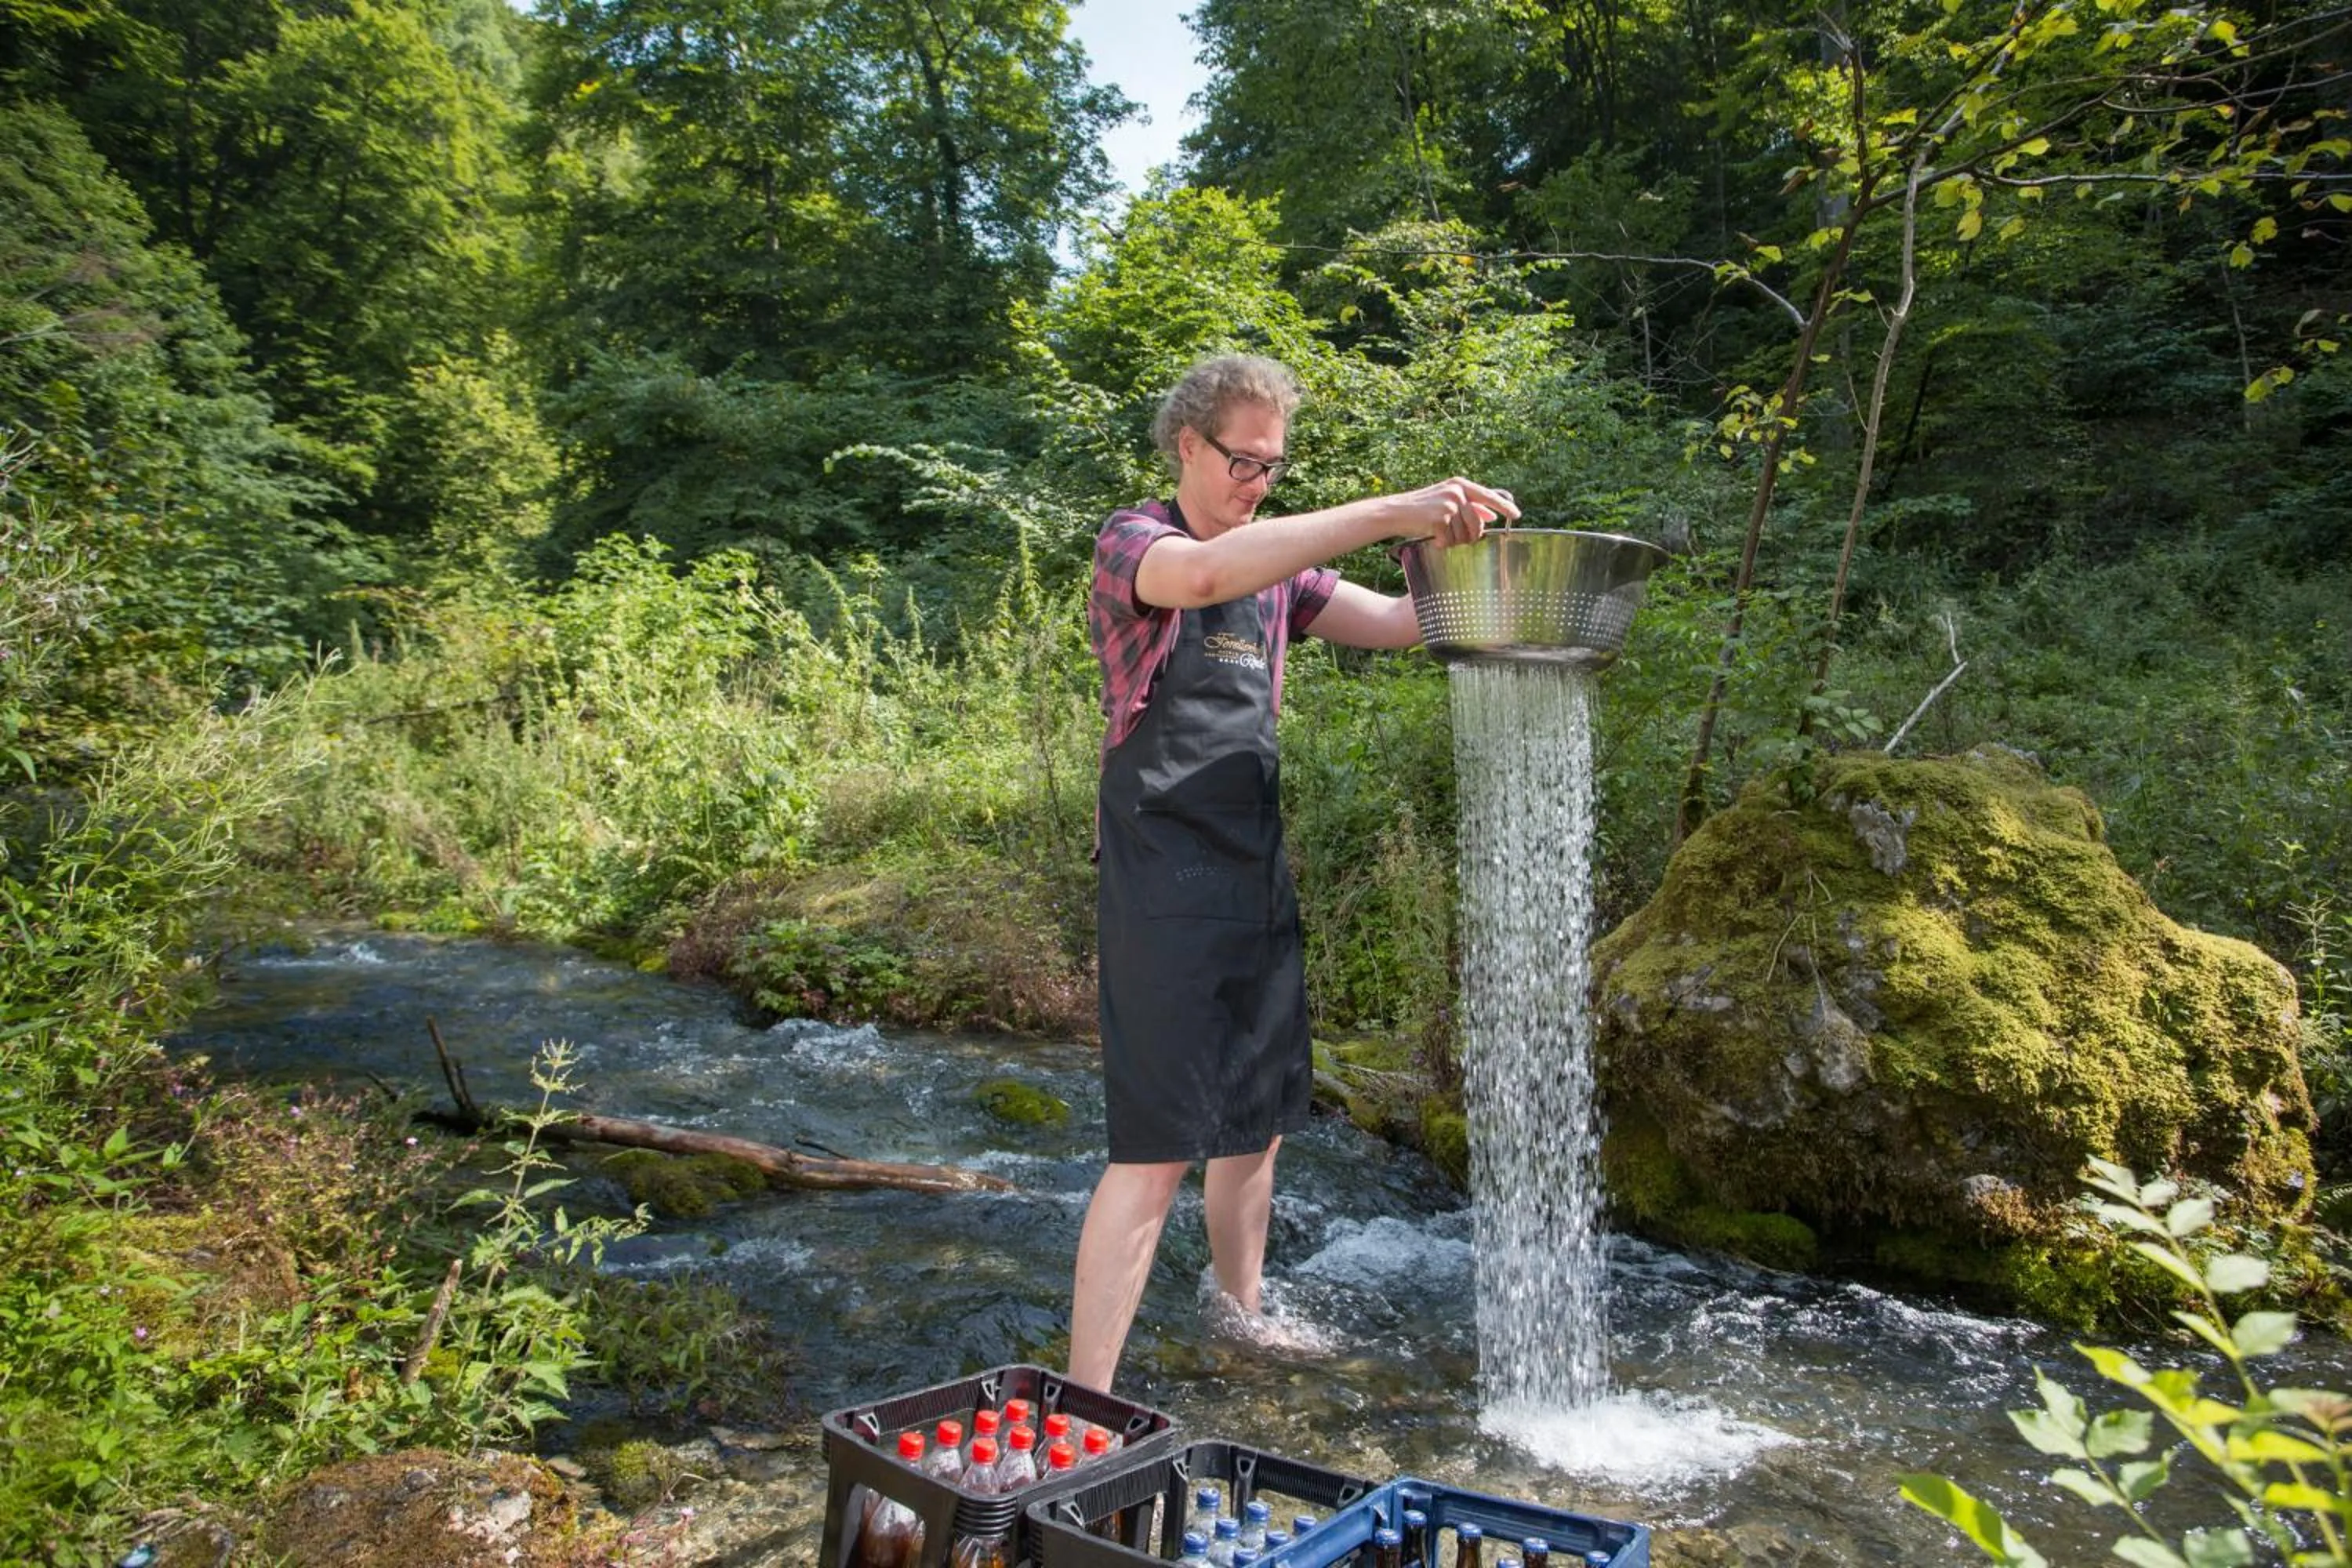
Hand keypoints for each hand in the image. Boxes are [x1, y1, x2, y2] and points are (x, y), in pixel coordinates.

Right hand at [1399, 479, 1518, 548]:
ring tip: (1439, 534)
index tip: (1517, 515)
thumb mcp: (1447, 502)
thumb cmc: (1422, 509)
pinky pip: (1450, 540)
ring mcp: (1448, 504)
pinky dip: (1441, 543)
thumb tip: (1492, 515)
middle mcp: (1456, 491)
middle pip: (1477, 523)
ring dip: (1453, 540)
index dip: (1505, 506)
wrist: (1395, 512)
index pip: (1489, 495)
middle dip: (1470, 536)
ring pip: (1464, 534)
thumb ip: (1470, 506)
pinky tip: (1432, 537)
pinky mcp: (1439, 518)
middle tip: (1456, 538)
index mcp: (1459, 484)